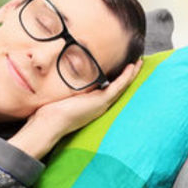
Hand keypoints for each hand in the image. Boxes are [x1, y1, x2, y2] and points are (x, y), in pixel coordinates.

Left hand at [9, 60, 141, 159]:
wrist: (49, 124)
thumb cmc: (48, 115)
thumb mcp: (59, 99)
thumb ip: (61, 92)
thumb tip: (49, 80)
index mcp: (90, 105)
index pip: (107, 90)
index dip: (116, 80)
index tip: (122, 69)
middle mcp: (99, 105)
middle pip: (119, 89)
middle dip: (128, 76)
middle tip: (137, 64)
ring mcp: (101, 104)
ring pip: (122, 87)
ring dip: (131, 74)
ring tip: (139, 63)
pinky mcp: (101, 101)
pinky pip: (119, 86)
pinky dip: (127, 76)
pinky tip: (133, 67)